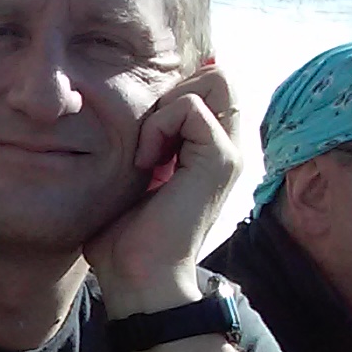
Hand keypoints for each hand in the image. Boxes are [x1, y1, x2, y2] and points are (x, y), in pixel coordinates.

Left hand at [84, 63, 241, 315]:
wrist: (137, 278)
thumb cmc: (124, 237)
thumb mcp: (131, 176)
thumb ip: (142, 141)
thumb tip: (123, 108)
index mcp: (209, 148)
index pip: (209, 83)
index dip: (172, 91)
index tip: (143, 136)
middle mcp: (227, 145)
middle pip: (219, 74)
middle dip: (174, 90)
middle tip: (147, 136)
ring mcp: (229, 151)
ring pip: (213, 80)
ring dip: (164, 109)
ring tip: (145, 154)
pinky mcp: (220, 158)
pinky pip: (190, 106)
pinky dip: (158, 127)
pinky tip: (145, 164)